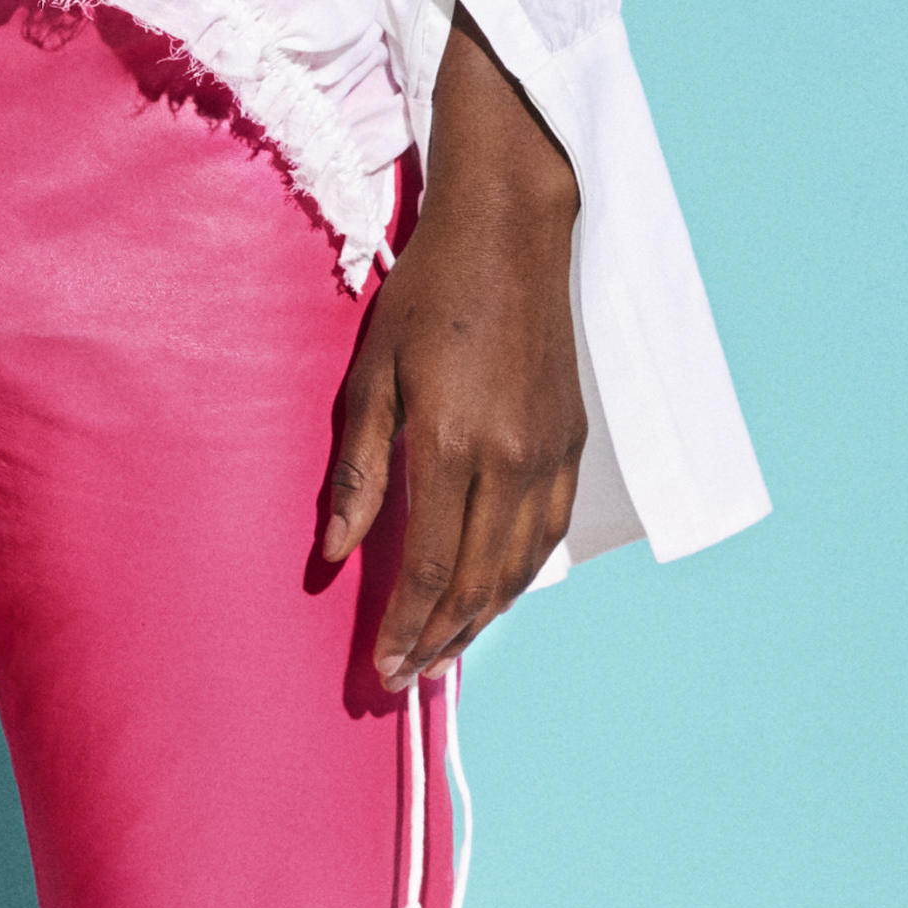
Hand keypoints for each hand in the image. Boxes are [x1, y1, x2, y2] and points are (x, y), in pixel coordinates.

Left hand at [323, 7, 585, 690]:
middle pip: (477, 583)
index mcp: (456, 445)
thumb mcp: (372, 377)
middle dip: (439, 640)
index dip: (405, 628)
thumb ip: (357, 473)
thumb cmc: (430, 295)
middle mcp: (512, 460)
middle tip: (405, 678)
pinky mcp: (571, 443)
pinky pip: (546, 536)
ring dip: (479, 621)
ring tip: (442, 652)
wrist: (515, 229)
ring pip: (518, 569)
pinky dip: (516, 579)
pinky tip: (489, 599)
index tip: (381, 667)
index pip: (429, 568)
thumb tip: (336, 555)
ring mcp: (550, 454)